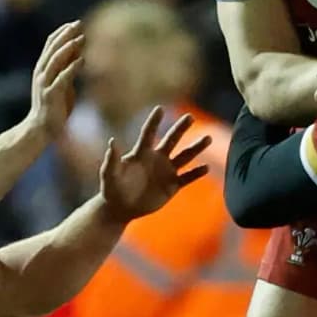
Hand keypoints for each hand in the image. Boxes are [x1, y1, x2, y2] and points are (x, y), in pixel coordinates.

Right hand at [25, 19, 87, 136]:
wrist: (41, 129)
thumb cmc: (54, 107)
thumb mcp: (63, 83)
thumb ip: (68, 68)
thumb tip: (79, 52)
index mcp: (42, 68)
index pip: (50, 44)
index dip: (61, 32)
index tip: (74, 24)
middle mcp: (41, 73)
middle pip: (52, 48)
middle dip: (65, 35)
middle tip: (78, 24)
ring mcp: (44, 83)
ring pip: (55, 60)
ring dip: (68, 48)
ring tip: (80, 38)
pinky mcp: (51, 94)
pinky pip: (62, 78)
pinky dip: (72, 67)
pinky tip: (82, 60)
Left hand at [97, 109, 212, 219]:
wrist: (120, 208)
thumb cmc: (111, 189)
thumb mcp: (109, 175)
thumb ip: (112, 159)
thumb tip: (112, 141)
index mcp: (141, 153)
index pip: (149, 133)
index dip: (154, 122)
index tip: (160, 109)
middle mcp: (157, 158)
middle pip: (172, 140)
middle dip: (180, 128)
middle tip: (190, 117)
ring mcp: (166, 172)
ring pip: (184, 156)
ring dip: (196, 148)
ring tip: (207, 138)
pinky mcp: (172, 186)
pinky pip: (187, 178)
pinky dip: (196, 173)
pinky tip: (206, 167)